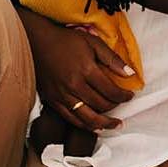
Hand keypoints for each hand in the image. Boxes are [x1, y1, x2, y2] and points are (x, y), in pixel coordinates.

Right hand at [22, 15, 135, 131]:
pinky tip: (94, 126)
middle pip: (101, 105)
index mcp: (86, 70)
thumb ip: (112, 59)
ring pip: (87, 117)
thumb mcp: (93, 42)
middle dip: (115, 107)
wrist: (37, 42)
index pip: (111, 91)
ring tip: (114, 124)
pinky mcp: (52, 101)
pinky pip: (71, 119)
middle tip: (122, 105)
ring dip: (104, 124)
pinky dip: (85, 125)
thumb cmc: (65, 40)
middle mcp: (74, 86)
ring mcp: (62, 95)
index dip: (124, 96)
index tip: (129, 95)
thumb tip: (130, 73)